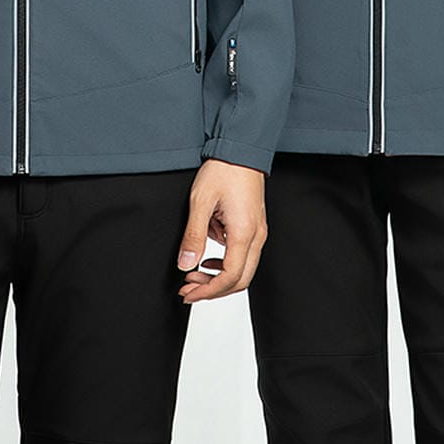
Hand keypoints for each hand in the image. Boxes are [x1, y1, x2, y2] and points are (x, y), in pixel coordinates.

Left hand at [176, 160, 266, 302]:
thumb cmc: (223, 170)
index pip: (229, 277)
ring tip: (193, 274)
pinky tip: (207, 259)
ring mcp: (258, 232)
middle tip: (188, 290)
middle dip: (212, 290)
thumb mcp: (200, 202)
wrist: (241, 149)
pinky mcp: (255, 227)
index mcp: (243, 233)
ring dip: (218, 277)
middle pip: (240, 280)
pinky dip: (224, 263)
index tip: (188, 293)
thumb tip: (185, 264)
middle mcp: (256, 236)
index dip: (207, 291)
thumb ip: (193, 236)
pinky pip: (243, 255)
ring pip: (243, 270)